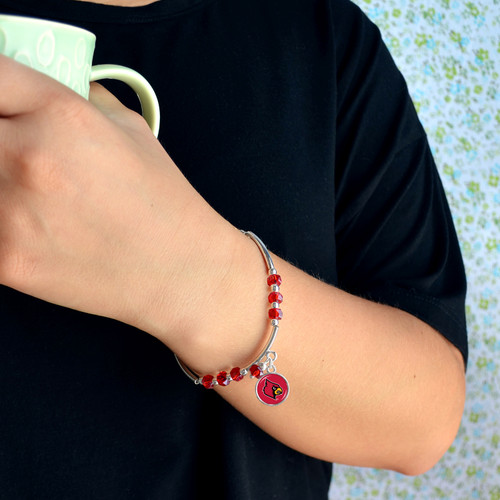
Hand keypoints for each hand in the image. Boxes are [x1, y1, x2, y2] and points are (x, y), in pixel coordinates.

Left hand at [0, 55, 237, 342]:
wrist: (178, 269)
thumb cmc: (161, 201)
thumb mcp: (131, 130)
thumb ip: (79, 99)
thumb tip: (44, 86)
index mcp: (63, 116)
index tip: (1, 104)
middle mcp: (29, 157)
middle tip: (13, 151)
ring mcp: (9, 212)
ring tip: (31, 194)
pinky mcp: (3, 258)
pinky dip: (3, 223)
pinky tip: (33, 226)